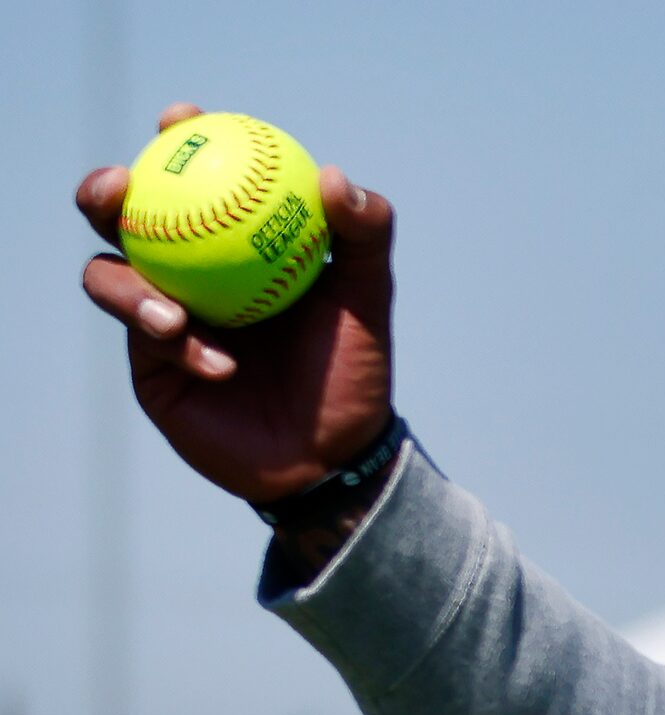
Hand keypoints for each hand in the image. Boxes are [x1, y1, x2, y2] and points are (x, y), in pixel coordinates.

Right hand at [76, 102, 395, 505]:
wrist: (336, 452)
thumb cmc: (352, 368)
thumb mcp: (366, 298)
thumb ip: (363, 236)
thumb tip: (333, 177)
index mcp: (226, 242)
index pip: (191, 176)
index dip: (177, 139)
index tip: (183, 119)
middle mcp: (183, 270)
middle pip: (120, 216)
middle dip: (104, 190)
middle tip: (120, 186)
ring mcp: (158, 316)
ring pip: (109, 276)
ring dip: (132, 286)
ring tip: (175, 315)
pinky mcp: (149, 366)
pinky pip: (144, 341)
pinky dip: (180, 345)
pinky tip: (220, 363)